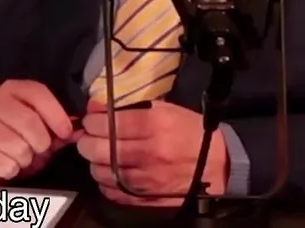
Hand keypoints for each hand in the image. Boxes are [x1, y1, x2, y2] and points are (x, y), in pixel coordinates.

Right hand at [0, 80, 81, 184]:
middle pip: (29, 122)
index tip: (66, 133)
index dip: (56, 114)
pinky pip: (6, 165)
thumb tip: (80, 131)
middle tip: (39, 149)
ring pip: (18, 147)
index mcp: (11, 89)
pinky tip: (6, 163)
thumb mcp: (40, 129)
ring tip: (20, 156)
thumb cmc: (16, 138)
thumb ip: (60, 129)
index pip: (37, 93)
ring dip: (26, 159)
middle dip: (41, 142)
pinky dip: (12, 170)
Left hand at [77, 100, 227, 205]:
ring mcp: (148, 179)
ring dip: (93, 163)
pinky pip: (114, 193)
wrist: (219, 165)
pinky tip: (108, 173)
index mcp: (155, 125)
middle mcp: (149, 153)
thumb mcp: (166, 110)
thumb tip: (97, 106)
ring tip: (97, 155)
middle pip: (99, 150)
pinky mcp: (149, 199)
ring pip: (102, 173)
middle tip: (87, 138)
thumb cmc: (191, 132)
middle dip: (86, 142)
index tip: (90, 120)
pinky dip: (105, 183)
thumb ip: (131, 107)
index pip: (109, 123)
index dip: (92, 121)